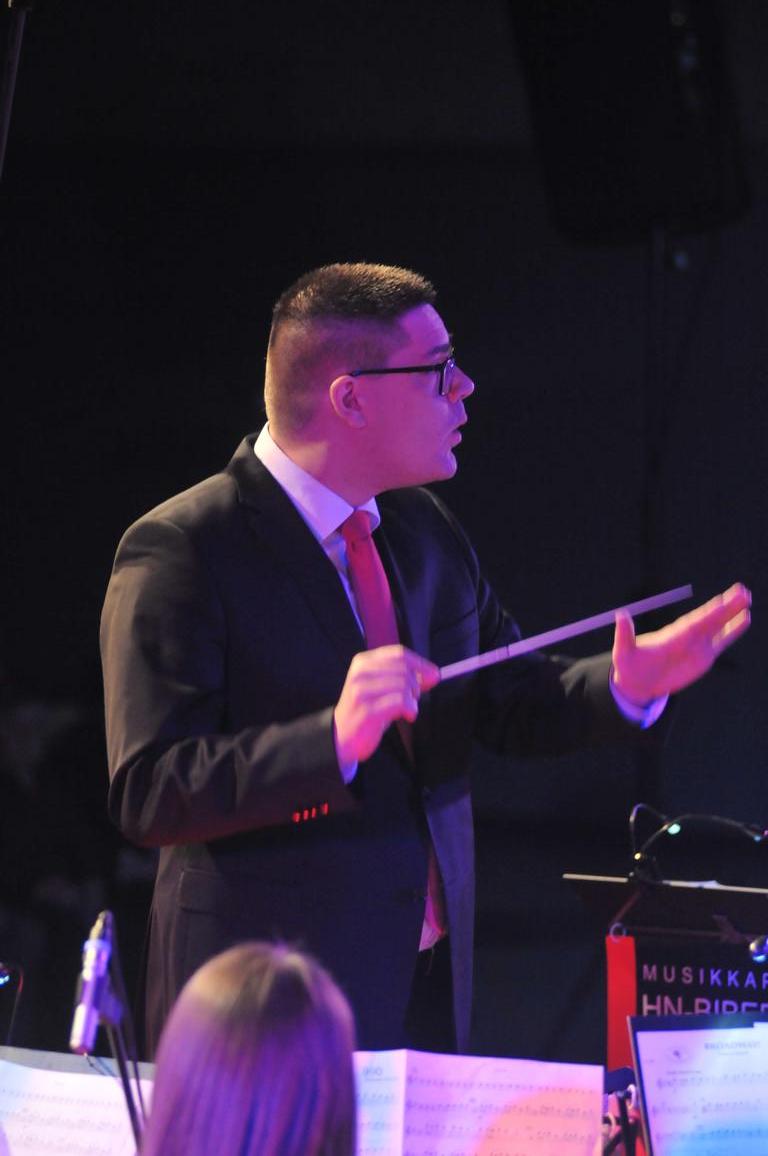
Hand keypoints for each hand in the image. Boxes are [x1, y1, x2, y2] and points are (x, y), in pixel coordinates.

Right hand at [333, 645, 439, 764]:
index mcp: (363, 662)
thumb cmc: (366, 710)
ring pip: (403, 684)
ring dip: (413, 698)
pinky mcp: (368, 709)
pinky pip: (400, 701)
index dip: (420, 663)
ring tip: (409, 708)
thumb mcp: (382, 687)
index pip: (398, 653)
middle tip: (414, 698)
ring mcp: (362, 691)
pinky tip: (408, 715)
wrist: (342, 736)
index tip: (434, 674)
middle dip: (417, 684)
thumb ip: (404, 678)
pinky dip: (411, 708)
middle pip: (403, 668)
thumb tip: (434, 674)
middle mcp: (361, 672)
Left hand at [611, 582, 750, 705]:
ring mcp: (697, 645)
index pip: (693, 623)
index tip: (722, 602)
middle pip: (709, 619)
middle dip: (726, 606)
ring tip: (747, 598)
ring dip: (732, 613)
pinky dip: (733, 630)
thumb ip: (624, 636)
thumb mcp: (623, 653)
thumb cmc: (630, 666)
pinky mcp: (703, 656)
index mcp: (672, 636)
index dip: (708, 613)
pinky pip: (721, 641)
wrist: (638, 681)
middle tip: (742, 590)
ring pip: (718, 626)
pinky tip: (744, 619)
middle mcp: (687, 636)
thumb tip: (620, 616)